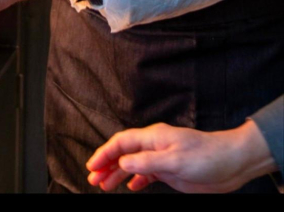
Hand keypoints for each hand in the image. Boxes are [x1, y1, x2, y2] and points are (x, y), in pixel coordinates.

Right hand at [86, 119, 276, 192]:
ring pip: (133, 165)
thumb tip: (123, 163)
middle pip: (124, 153)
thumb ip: (147, 162)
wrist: (231, 163)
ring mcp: (162, 158)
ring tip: (104, 186)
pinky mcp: (170, 170)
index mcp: (153, 137)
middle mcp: (154, 145)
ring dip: (117, 174)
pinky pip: (146, 174)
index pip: (122, 142)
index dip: (105, 153)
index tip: (92, 165)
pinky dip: (135, 180)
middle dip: (107, 164)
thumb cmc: (206, 156)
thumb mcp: (174, 160)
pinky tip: (129, 188)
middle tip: (93, 178)